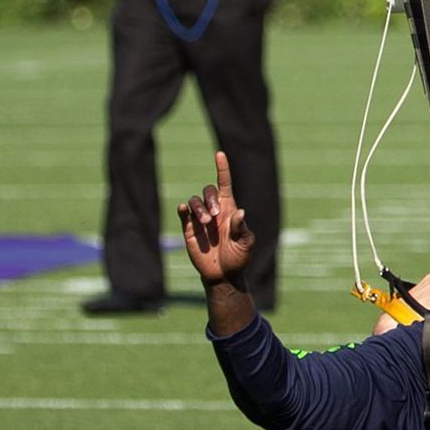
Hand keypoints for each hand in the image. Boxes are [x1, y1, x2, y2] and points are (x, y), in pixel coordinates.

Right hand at [177, 151, 254, 288]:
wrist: (223, 275)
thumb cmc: (238, 257)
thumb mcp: (245, 244)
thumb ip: (242, 229)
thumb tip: (240, 212)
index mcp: (229, 210)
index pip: (224, 184)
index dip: (222, 169)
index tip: (219, 154)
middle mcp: (214, 211)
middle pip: (208, 190)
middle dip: (210, 199)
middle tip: (215, 216)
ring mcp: (200, 219)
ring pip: (194, 201)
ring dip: (199, 208)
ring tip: (205, 223)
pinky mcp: (188, 228)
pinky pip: (183, 213)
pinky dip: (183, 208)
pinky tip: (184, 209)